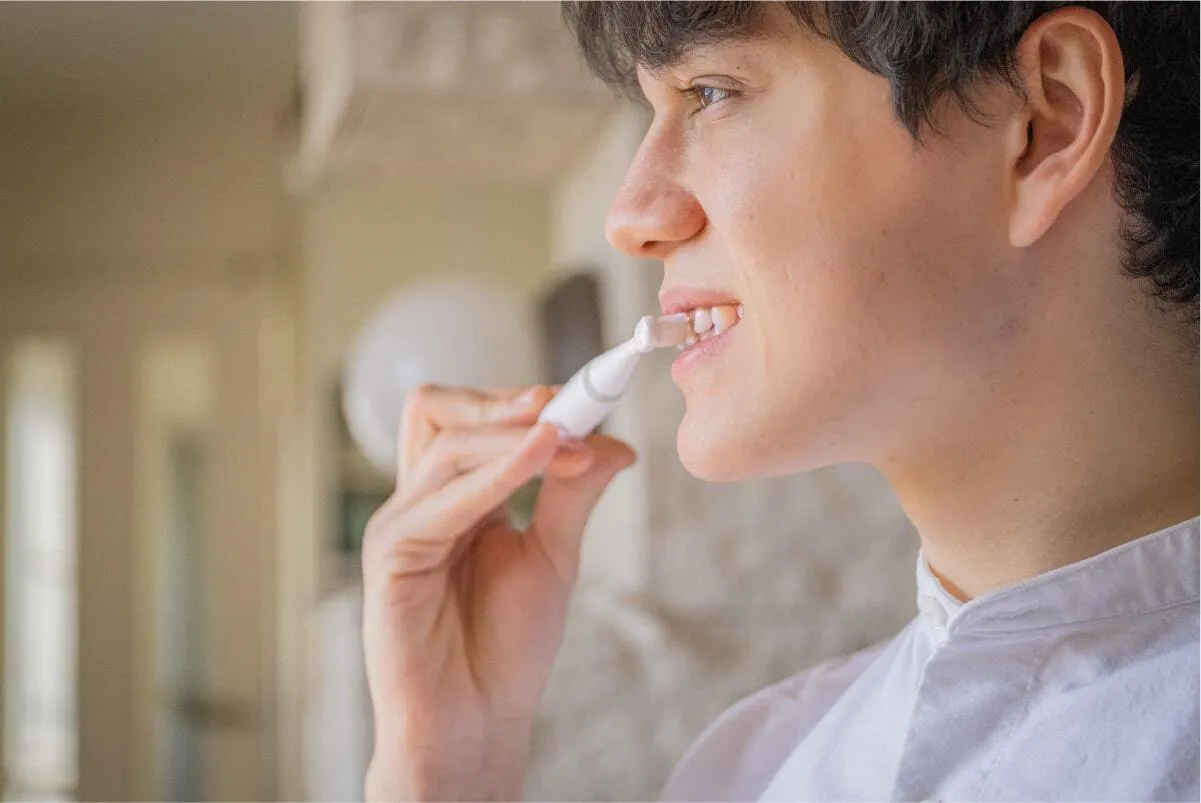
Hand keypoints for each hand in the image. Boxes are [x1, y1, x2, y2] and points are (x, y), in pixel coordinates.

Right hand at [362, 384, 635, 800]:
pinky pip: (441, 497)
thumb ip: (571, 493)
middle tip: (563, 409)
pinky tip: (540, 459)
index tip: (584, 398)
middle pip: (435, 408)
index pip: (469, 417)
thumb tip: (613, 441)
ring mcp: (400, 524)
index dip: (522, 400)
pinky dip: (496, 473)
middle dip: (501, 400)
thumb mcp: (552, 554)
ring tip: (570, 447)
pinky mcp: (391, 555)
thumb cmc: (507, 647)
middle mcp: (421, 500)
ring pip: (444, 441)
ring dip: (514, 435)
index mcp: (453, 495)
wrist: (479, 720)